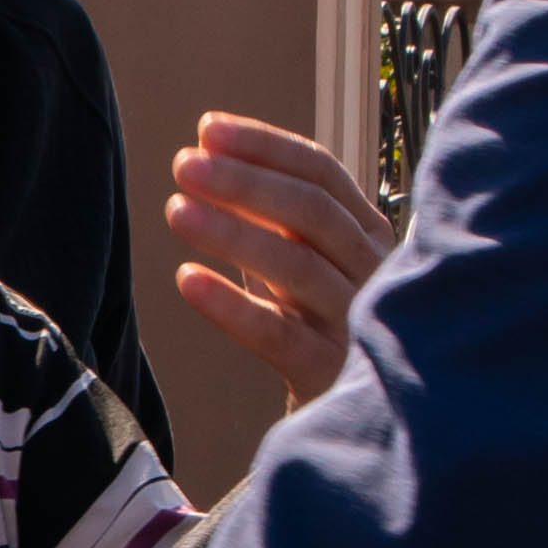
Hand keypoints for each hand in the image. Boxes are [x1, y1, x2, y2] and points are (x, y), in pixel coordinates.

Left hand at [163, 110, 396, 408]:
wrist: (354, 417)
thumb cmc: (319, 323)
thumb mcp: (301, 259)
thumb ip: (268, 212)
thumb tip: (205, 151)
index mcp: (368, 233)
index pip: (322, 172)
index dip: (264, 146)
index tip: (207, 129)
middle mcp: (372, 271)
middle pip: (311, 212)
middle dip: (245, 181)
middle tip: (185, 165)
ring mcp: (356, 323)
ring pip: (297, 268)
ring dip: (233, 233)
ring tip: (176, 210)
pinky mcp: (330, 375)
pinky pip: (279, 335)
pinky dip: (232, 306)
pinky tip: (188, 280)